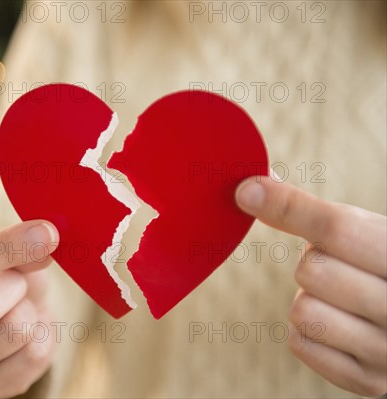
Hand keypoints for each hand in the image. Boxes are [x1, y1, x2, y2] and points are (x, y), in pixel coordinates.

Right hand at [0, 220, 58, 397]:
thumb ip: (16, 244)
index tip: (46, 233)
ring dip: (31, 311)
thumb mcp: (1, 251)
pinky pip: (36, 354)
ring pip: (16, 330)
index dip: (8, 246)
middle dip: (16, 285)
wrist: (12, 311)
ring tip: (21, 307)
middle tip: (20, 281)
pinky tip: (30, 331)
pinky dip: (45, 334)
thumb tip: (45, 238)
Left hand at [236, 176, 385, 395]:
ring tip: (342, 299)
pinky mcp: (370, 382)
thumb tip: (252, 188)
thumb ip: (316, 214)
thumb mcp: (370, 235)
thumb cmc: (385, 269)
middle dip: (315, 263)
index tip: (246, 192)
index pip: (338, 229)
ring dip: (310, 299)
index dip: (287, 207)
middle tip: (342, 268)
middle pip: (313, 271)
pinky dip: (308, 331)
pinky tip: (337, 325)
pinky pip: (301, 343)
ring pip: (303, 310)